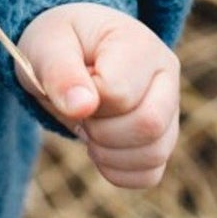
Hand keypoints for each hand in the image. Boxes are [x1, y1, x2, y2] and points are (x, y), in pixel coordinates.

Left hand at [16, 3, 180, 189]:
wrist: (67, 51)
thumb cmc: (58, 44)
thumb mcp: (47, 46)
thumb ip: (59, 72)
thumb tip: (82, 106)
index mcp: (139, 44)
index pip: (120, 93)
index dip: (85, 101)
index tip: (70, 85)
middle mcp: (166, 74)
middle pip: (149, 124)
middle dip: (101, 130)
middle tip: (78, 113)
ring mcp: (170, 108)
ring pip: (155, 153)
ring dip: (107, 153)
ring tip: (87, 127)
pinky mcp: (164, 138)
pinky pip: (150, 174)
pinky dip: (117, 171)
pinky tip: (98, 148)